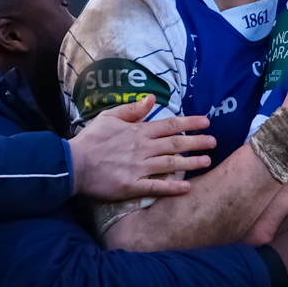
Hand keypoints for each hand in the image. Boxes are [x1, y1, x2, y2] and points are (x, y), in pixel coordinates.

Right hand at [69, 98, 214, 200]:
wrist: (73, 164)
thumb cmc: (91, 140)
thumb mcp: (109, 117)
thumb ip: (132, 110)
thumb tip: (151, 99)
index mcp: (138, 132)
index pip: (170, 125)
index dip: (190, 123)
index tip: (207, 122)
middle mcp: (142, 148)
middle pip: (175, 145)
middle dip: (197, 142)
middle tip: (214, 142)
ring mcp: (139, 168)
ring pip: (171, 165)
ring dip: (191, 163)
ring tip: (208, 161)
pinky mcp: (132, 185)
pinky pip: (156, 188)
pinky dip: (172, 188)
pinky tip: (187, 188)